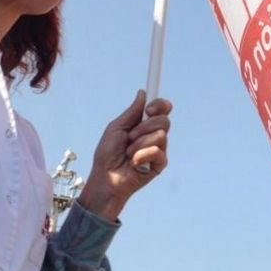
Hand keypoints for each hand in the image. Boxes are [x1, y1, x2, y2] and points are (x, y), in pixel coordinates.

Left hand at [77, 91, 172, 220]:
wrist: (105, 177)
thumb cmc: (107, 154)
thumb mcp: (116, 128)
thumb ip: (132, 112)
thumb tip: (142, 93)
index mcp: (144, 125)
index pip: (162, 109)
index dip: (160, 105)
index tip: (149, 109)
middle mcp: (153, 136)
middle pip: (165, 120)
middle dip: (145, 126)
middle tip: (130, 136)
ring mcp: (158, 150)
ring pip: (161, 136)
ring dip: (140, 143)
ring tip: (128, 153)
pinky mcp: (160, 164)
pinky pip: (158, 152)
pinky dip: (142, 155)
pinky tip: (134, 163)